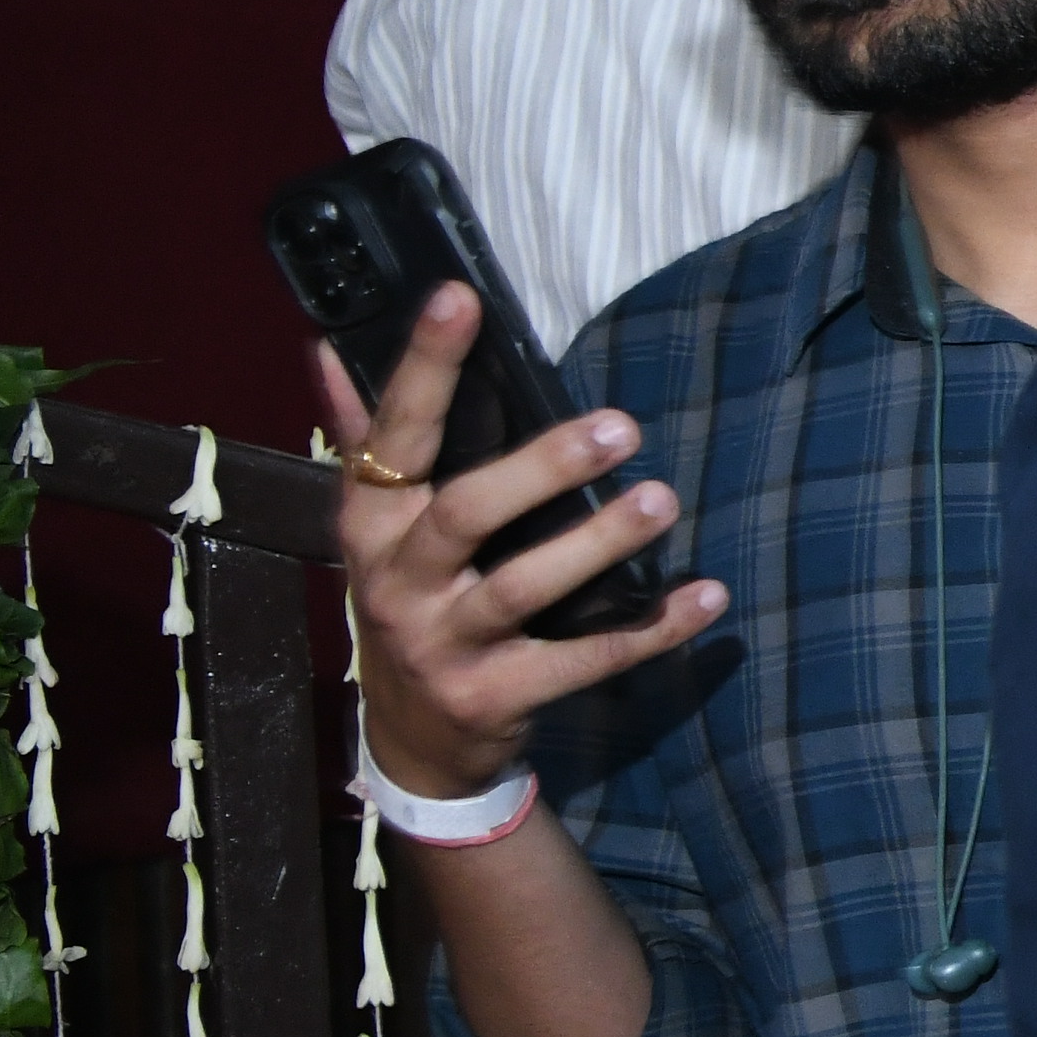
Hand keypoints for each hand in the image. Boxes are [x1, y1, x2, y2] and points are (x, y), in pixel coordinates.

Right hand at [314, 293, 725, 796]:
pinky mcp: (496, 696)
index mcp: (370, 522)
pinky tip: (706, 597)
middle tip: (620, 427)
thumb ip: (362, 438)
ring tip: (662, 500)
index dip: (423, 366)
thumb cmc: (411, 600)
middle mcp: (398, 579)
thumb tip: (331, 344)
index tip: (459, 298)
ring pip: (523, 588)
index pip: (392, 432)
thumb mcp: (375, 526)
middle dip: (540, 468)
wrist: (412, 738)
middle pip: (466, 513)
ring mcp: (445, 643)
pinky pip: (583, 662)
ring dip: (598, 543)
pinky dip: (649, 631)